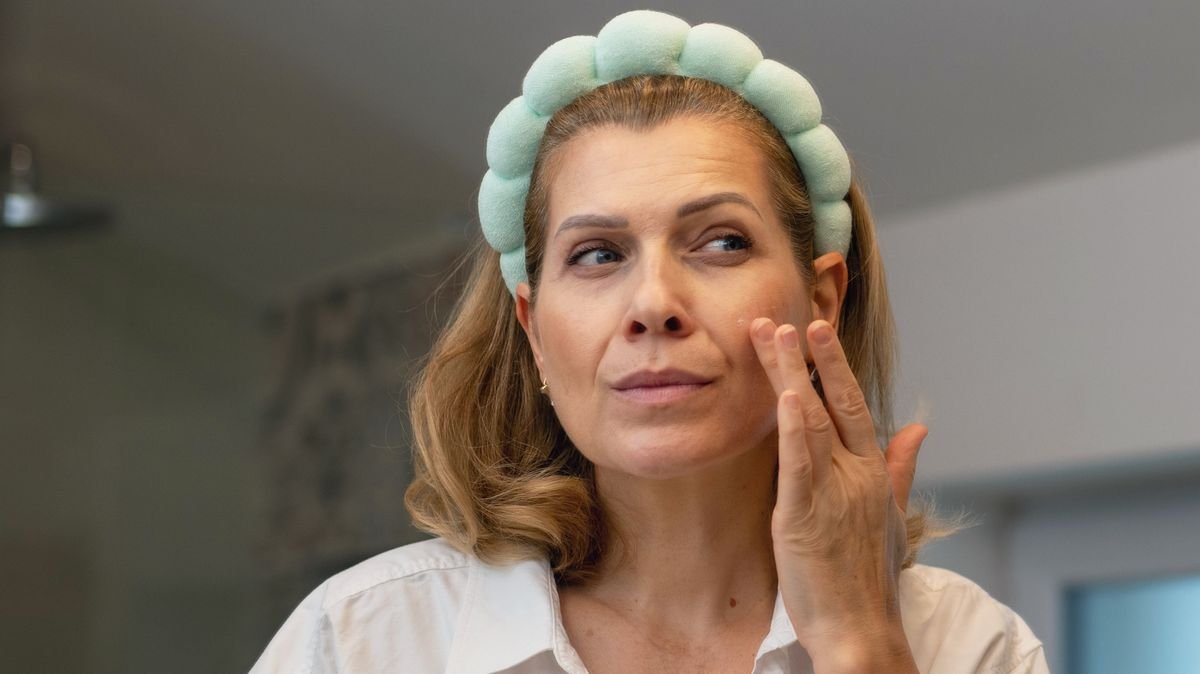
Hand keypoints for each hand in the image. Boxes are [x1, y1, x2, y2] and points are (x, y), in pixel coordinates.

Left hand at [750, 317, 924, 671]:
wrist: (861, 630)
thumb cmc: (867, 577)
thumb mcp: (889, 515)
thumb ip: (900, 468)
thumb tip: (919, 429)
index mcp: (871, 473)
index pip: (854, 406)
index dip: (834, 366)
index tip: (816, 330)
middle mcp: (856, 474)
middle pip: (833, 402)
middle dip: (813, 357)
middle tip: (794, 316)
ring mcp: (832, 492)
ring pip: (811, 420)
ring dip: (792, 374)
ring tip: (775, 335)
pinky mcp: (805, 515)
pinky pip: (799, 463)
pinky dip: (794, 428)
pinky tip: (787, 396)